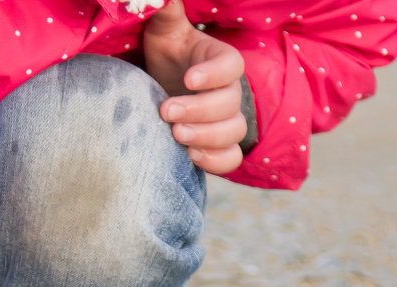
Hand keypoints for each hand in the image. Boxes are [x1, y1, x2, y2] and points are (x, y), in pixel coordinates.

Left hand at [143, 3, 247, 175]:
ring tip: (175, 135)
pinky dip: (215, 161)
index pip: (232, 66)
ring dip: (207, 137)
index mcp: (219, 60)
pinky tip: (190, 156)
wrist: (162, 86)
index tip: (188, 79)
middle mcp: (228, 91)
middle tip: (166, 111)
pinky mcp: (218, 145)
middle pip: (231, 103)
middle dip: (199, 110)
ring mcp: (226, 120)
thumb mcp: (163, 31)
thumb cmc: (166, 55)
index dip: (214, 74)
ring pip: (234, 132)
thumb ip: (166, 12)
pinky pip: (231, 158)